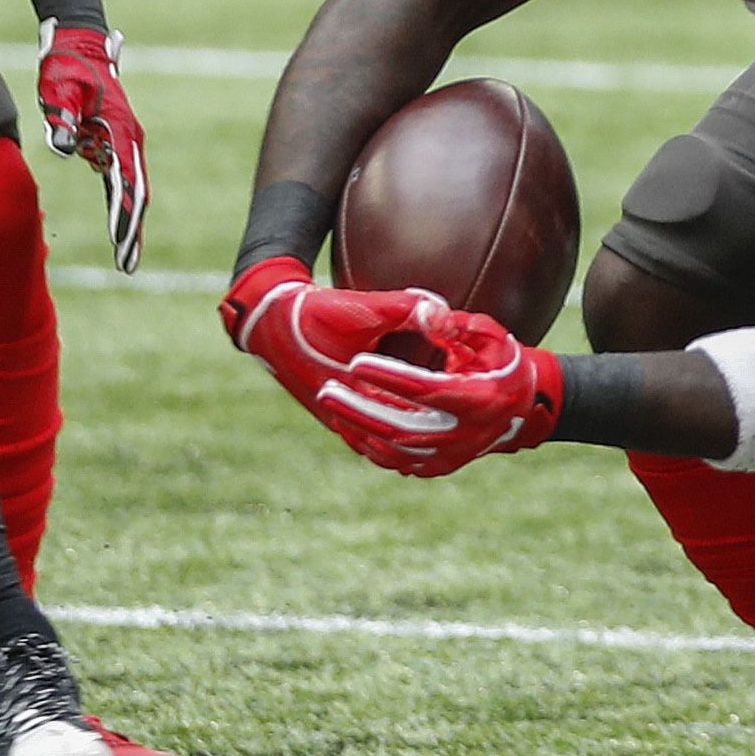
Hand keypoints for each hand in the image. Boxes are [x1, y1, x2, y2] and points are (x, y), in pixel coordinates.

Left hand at [33, 24, 147, 270]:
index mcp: (121, 131)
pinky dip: (122, 204)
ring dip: (130, 220)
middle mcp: (129, 139)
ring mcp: (123, 141)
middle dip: (134, 229)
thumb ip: (62, 117)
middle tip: (128, 263)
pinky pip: (121, 180)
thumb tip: (63, 147)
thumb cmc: (67, 66)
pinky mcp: (112, 141)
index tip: (120, 242)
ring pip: (132, 189)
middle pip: (137, 192)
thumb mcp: (58, 89)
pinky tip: (120, 226)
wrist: (79, 42)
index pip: (126, 182)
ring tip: (127, 255)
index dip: (124, 214)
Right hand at [226, 253, 476, 459]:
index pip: (416, 408)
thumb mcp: (363, 306)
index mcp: (357, 390)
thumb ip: (407, 307)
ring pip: (389, 450)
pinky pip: (373, 446)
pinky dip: (400, 447)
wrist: (271, 324)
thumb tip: (444, 315)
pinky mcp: (334, 420)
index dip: (451, 404)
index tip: (482, 396)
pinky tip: (425, 445)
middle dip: (446, 437)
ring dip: (423, 447)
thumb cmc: (317, 313)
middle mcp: (347, 416)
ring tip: (461, 445)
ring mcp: (338, 423)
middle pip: (408, 440)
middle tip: (483, 434)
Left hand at [323, 309, 567, 477]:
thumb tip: (427, 312)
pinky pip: (398, 461)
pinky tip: (349, 424)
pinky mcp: (440, 467)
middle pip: (402, 427)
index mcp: (480, 400)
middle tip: (327, 390)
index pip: (426, 390)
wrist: (522, 408)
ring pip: (396, 450)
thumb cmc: (504, 362)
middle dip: (360, 409)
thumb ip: (456, 325)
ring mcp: (453, 457)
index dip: (389, 377)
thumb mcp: (489, 336)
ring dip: (360, 427)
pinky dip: (371, 445)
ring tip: (332, 404)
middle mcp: (466, 436)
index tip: (357, 362)